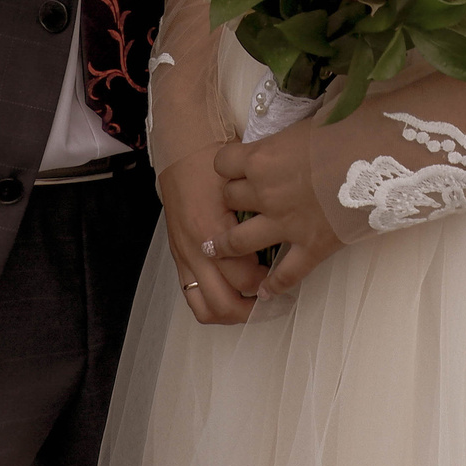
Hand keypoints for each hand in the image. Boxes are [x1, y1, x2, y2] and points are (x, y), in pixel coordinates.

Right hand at [158, 144, 267, 325]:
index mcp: (211, 230)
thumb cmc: (216, 164)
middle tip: (273, 302)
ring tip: (252, 306)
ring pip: (204, 307)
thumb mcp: (245, 183)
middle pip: (223, 303)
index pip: (244, 277)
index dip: (268, 282)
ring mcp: (183, 257)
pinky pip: (191, 295)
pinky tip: (232, 293)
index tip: (285, 276)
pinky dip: (211, 303)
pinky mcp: (178, 257)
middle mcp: (195, 250)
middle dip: (251, 310)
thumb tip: (288, 238)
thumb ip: (261, 213)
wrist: (183, 151)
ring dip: (229, 313)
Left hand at [213, 125, 342, 297]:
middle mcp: (265, 193)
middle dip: (233, 199)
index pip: (222, 163)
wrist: (384, 155)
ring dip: (227, 246)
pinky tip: (266, 292)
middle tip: (240, 202)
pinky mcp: (311, 246)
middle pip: (229, 200)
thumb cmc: (349, 128)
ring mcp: (286, 224)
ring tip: (218, 251)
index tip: (235, 167)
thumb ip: (287, 139)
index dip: (228, 165)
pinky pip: (286, 273)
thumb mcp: (307, 124)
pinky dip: (274, 285)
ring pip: (238, 242)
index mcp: (261, 158)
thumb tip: (288, 140)